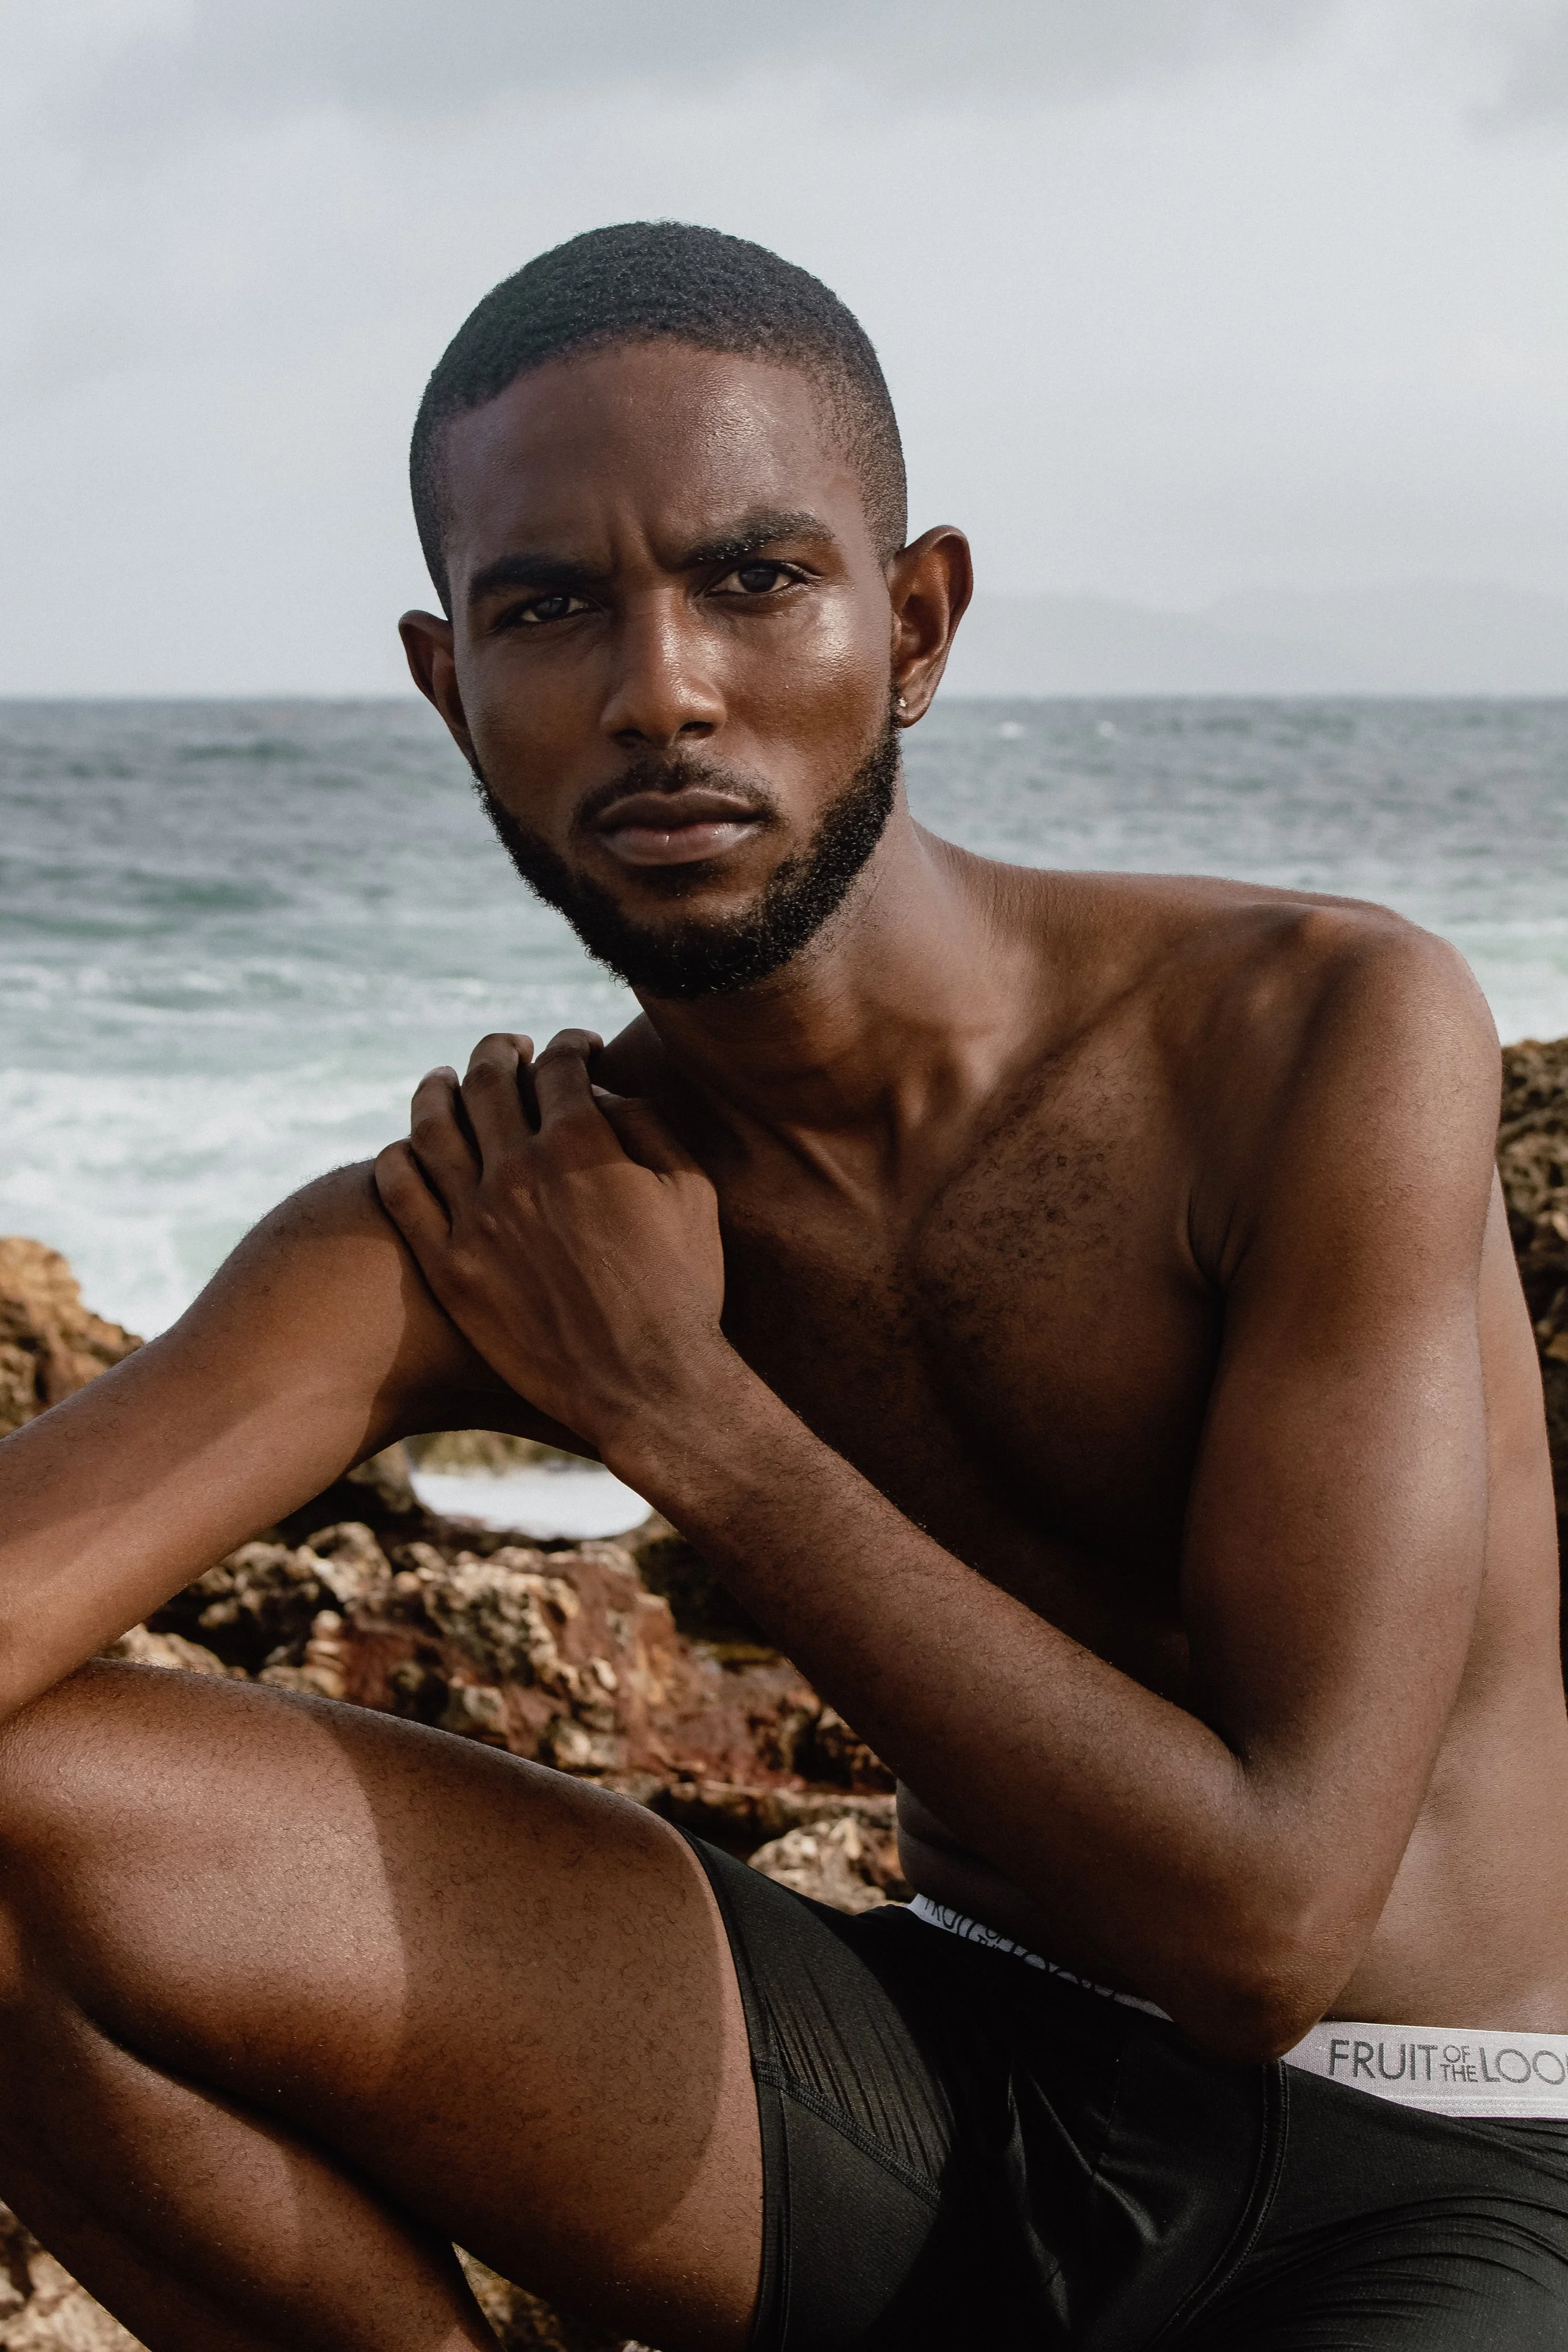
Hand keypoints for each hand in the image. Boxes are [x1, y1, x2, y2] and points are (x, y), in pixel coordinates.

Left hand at [374, 1030, 732, 1459]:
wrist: (647, 1386)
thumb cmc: (683, 1289)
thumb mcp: (692, 1192)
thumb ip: (650, 1127)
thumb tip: (608, 1094)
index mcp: (581, 1141)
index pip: (559, 1064)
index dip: (569, 1046)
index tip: (576, 1051)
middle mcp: (517, 1168)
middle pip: (488, 1079)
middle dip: (500, 1052)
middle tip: (508, 1051)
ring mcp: (474, 1217)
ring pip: (432, 1124)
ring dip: (437, 1089)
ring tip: (444, 1081)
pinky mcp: (447, 1266)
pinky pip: (400, 1191)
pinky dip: (397, 1156)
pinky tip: (405, 1149)